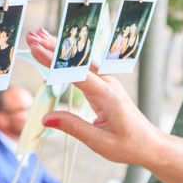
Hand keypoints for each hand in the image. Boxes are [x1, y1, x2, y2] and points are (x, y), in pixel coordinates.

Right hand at [26, 28, 163, 165]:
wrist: (151, 144)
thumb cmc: (128, 145)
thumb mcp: (99, 142)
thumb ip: (73, 127)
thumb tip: (46, 119)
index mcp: (107, 95)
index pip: (76, 72)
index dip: (55, 61)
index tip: (36, 49)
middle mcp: (107, 83)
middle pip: (77, 60)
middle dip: (53, 47)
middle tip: (31, 37)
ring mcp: (107, 82)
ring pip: (80, 60)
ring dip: (59, 48)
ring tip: (39, 37)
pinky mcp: (104, 85)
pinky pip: (84, 67)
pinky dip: (68, 57)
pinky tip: (57, 50)